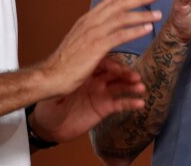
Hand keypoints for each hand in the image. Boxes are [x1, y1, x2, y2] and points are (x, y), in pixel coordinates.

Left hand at [30, 57, 147, 142]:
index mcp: (86, 72)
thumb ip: (68, 81)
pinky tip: (140, 103)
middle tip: (135, 76)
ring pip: (120, 86)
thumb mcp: (57, 91)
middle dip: (126, 74)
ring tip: (141, 87)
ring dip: (132, 86)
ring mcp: (102, 93)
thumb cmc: (50, 105)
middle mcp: (97, 80)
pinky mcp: (105, 107)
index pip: (103, 63)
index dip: (113, 65)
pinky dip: (131, 103)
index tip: (119, 68)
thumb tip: (74, 69)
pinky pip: (120, 104)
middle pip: (115, 73)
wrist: (49, 125)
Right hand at [38, 0, 161, 98]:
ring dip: (142, 14)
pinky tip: (147, 29)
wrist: (50, 76)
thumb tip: (105, 26)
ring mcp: (93, 34)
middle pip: (118, 4)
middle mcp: (90, 22)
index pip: (110, 1)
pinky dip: (135, 30)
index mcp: (86, 19)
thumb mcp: (78, 39)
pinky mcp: (96, 47)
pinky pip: (120, 36)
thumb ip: (92, 30)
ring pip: (122, 18)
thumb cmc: (65, 61)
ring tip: (157, 14)